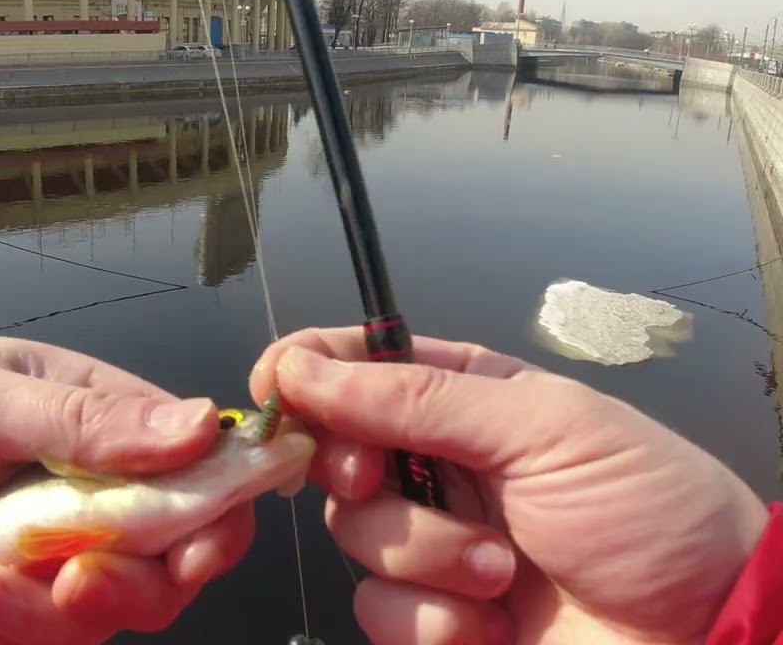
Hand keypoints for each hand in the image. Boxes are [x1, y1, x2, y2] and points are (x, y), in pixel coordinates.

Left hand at [0, 338, 253, 644]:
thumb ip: (87, 419)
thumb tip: (200, 424)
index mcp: (113, 431)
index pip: (203, 484)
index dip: (213, 527)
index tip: (189, 559)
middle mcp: (98, 498)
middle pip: (161, 574)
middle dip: (120, 593)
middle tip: (68, 584)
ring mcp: (55, 554)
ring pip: (92, 621)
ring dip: (34, 619)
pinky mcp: (12, 598)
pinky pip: (26, 641)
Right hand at [251, 328, 767, 644]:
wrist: (708, 636)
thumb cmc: (648, 510)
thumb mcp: (542, 429)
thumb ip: (415, 397)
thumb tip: (300, 368)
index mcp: (467, 397)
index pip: (361, 365)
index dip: (309, 370)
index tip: (274, 386)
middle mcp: (439, 465)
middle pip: (337, 452)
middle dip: (358, 471)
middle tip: (382, 477)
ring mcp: (435, 545)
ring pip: (354, 535)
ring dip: (422, 553)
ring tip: (500, 569)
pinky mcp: (434, 621)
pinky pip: (378, 612)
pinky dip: (432, 621)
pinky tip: (495, 625)